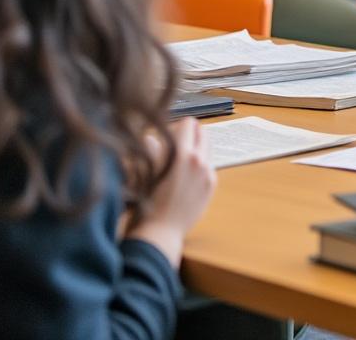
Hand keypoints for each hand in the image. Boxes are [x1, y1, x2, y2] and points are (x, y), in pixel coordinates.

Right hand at [125, 118, 216, 266]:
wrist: (160, 232)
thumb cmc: (146, 202)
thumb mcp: (144, 171)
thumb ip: (151, 149)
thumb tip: (152, 136)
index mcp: (183, 154)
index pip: (188, 123)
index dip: (175, 125)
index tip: (166, 133)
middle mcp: (200, 162)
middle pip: (202, 133)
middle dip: (189, 134)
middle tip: (173, 143)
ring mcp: (208, 174)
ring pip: (207, 148)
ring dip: (195, 148)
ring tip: (177, 159)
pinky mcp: (211, 185)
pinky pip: (208, 165)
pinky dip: (199, 163)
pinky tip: (184, 174)